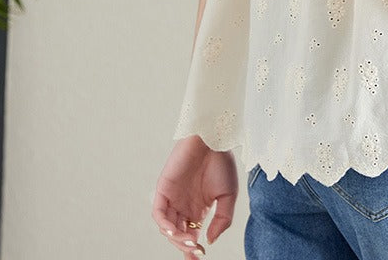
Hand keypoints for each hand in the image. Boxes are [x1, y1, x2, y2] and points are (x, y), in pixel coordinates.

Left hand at [152, 135, 238, 255]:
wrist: (214, 138)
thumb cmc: (222, 162)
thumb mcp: (229, 196)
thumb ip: (223, 220)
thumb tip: (209, 240)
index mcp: (198, 208)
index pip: (192, 235)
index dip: (193, 250)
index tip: (199, 258)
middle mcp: (184, 205)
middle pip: (179, 235)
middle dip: (186, 247)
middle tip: (196, 252)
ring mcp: (173, 198)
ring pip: (168, 227)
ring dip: (176, 238)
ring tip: (189, 241)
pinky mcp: (163, 188)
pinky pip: (158, 213)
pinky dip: (164, 225)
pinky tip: (174, 231)